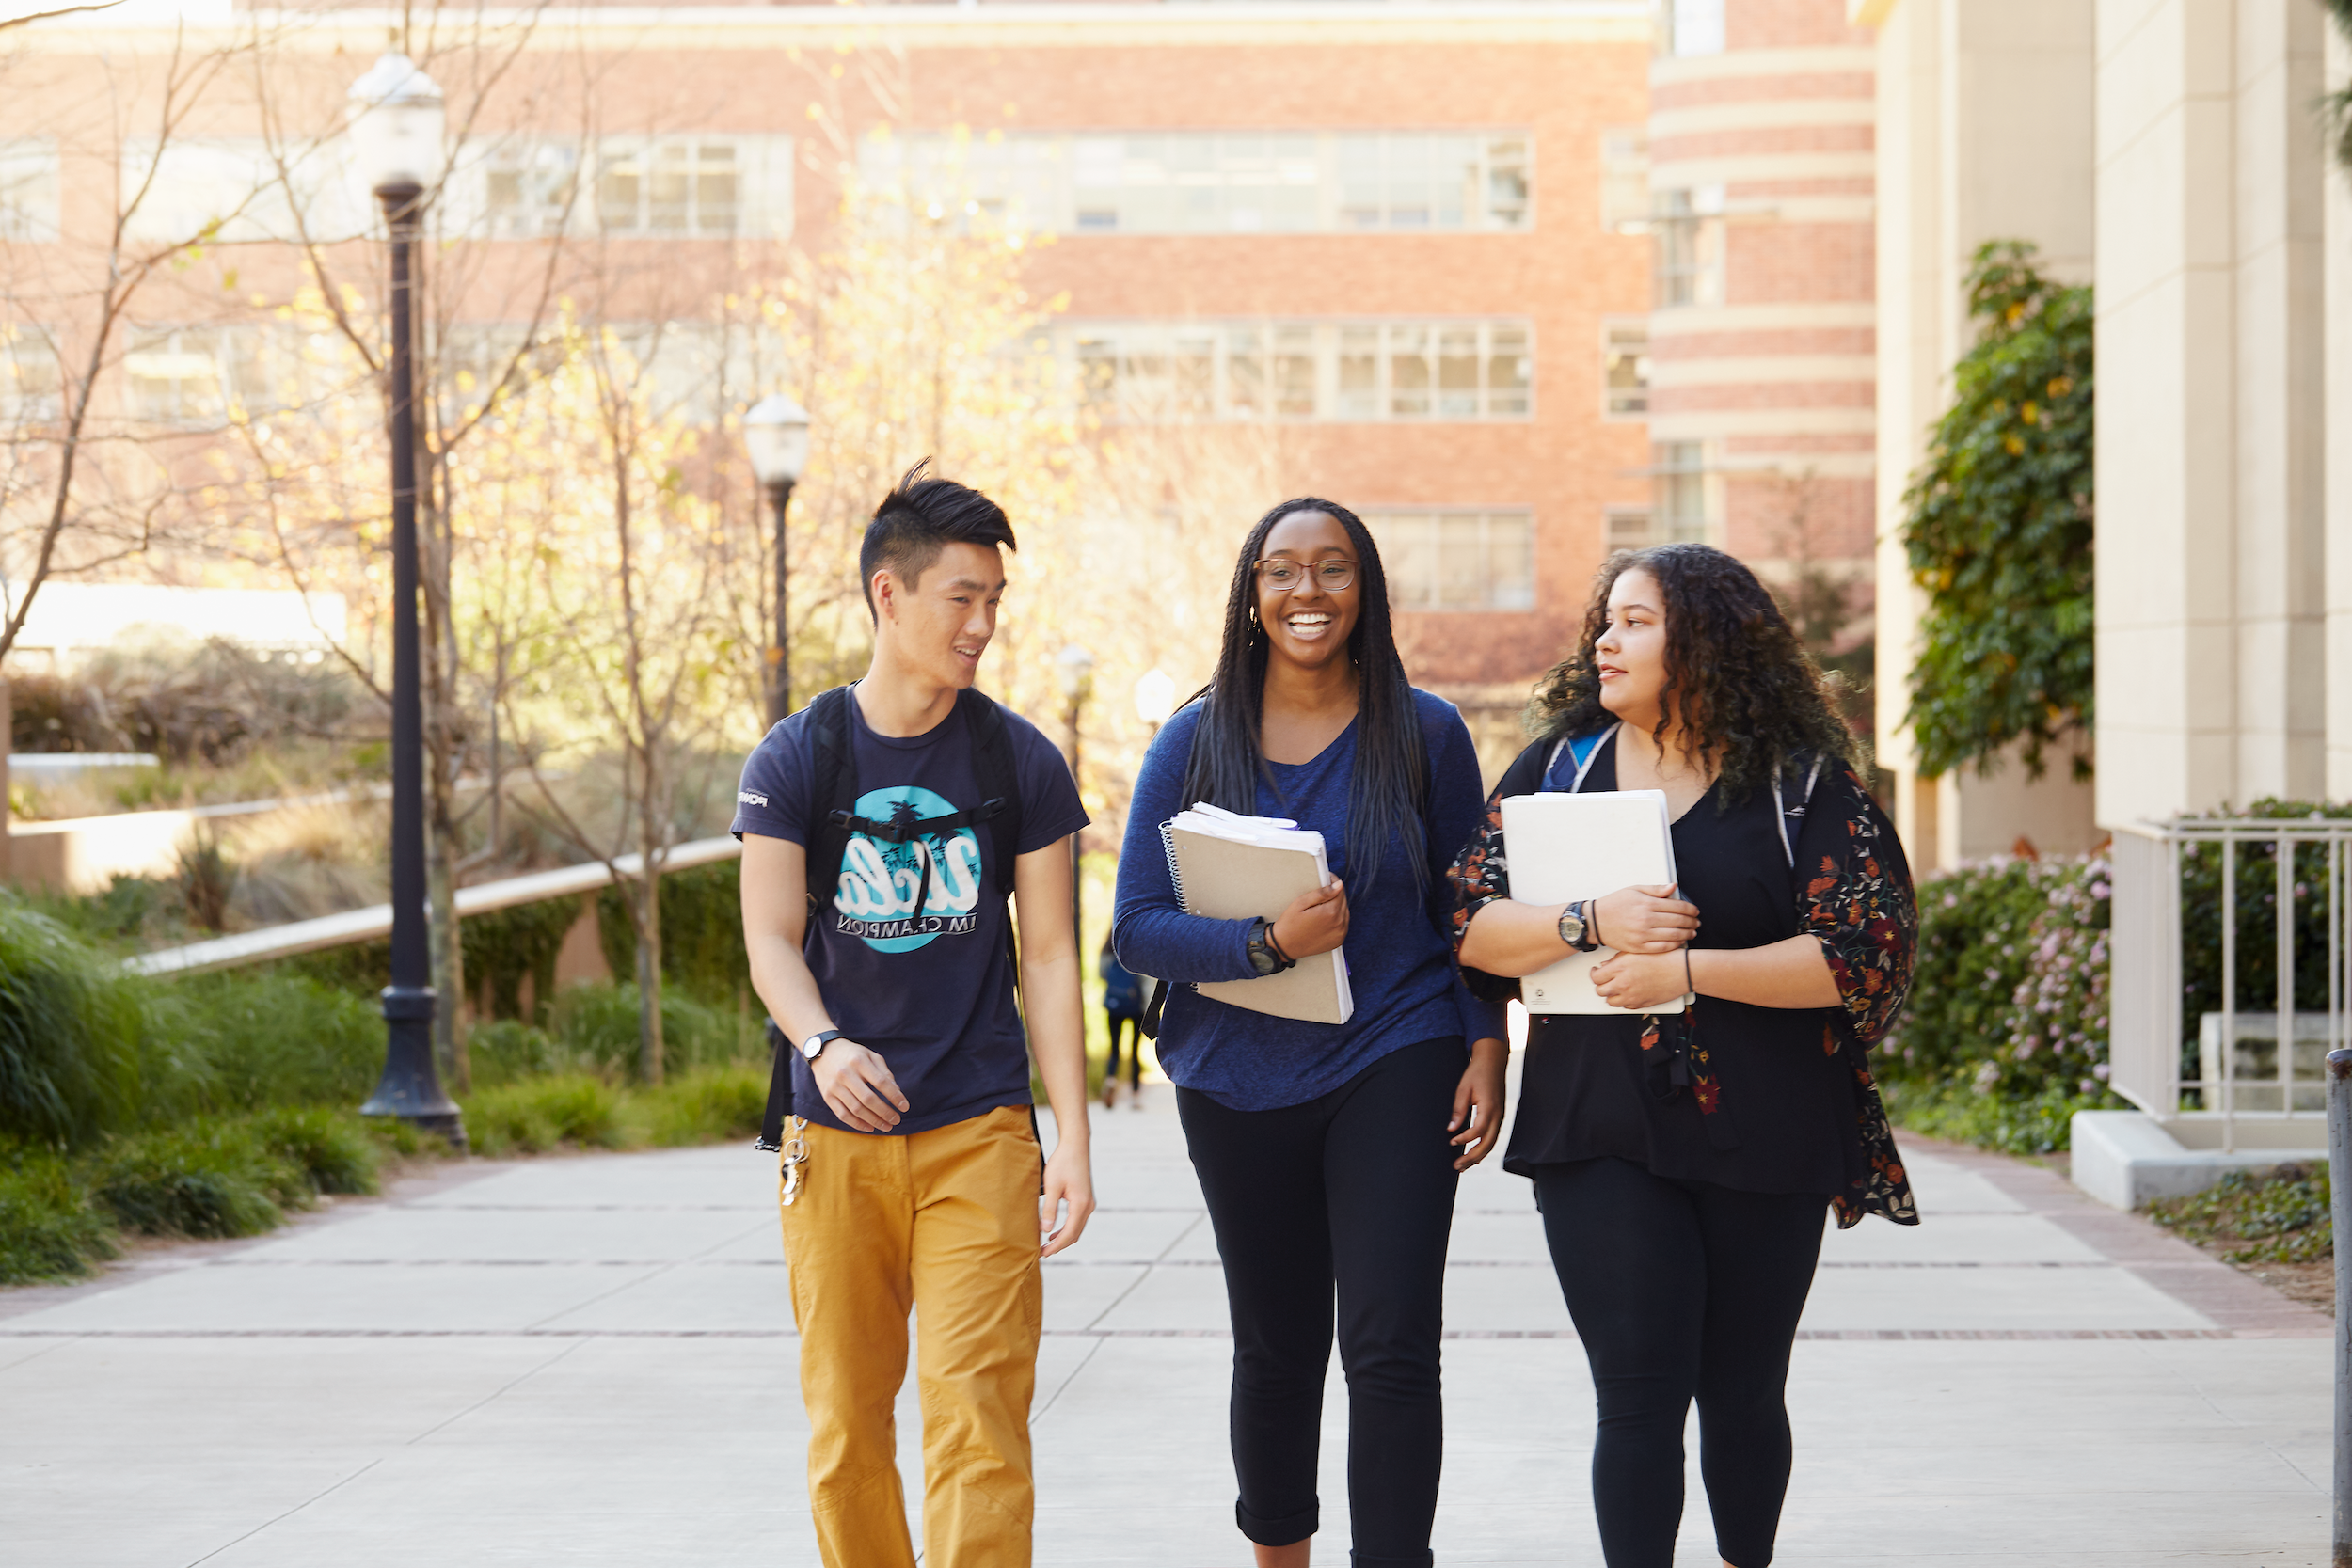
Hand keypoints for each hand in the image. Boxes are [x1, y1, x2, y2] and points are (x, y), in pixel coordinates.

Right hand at [810, 1041, 908, 1131]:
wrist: (824, 1052)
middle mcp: (845, 1074)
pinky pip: (843, 1115)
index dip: (894, 1096)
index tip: (905, 1107)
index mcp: (859, 1061)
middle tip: (896, 1120)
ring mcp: (834, 1086)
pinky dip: (857, 1124)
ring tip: (887, 1126)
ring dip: (874, 1121)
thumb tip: (897, 1092)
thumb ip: (884, 1073)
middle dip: (885, 1112)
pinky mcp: (827, 1096)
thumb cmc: (853, 1055)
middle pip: (868, 1099)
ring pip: (856, 1109)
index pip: (881, 1082)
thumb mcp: (871, 1056)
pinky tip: (870, 1127)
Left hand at [1040, 1142, 1095, 1257]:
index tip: (1042, 1253)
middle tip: (1042, 1252)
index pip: (1068, 1234)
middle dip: (1059, 1245)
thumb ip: (1049, 1209)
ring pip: (1077, 1228)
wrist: (1075, 1145)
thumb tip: (1045, 1230)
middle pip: (1075, 1234)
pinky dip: (1067, 1229)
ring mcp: (1088, 1203)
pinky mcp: (1085, 1198)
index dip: (1055, 1246)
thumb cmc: (1063, 1162)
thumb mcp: (1052, 1186)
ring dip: (1063, 1238)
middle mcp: (1088, 1206)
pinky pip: (1077, 1220)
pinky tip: (1054, 1231)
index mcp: (1080, 1205)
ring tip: (1046, 1245)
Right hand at [1271, 878, 1348, 958]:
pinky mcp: (1338, 941)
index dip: (1333, 882)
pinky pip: (1343, 924)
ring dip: (1337, 906)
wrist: (1285, 946)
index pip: (1340, 891)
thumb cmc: (1290, 922)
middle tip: (1322, 892)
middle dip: (1335, 894)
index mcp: (1331, 912)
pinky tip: (1325, 917)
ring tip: (1322, 905)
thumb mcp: (1301, 902)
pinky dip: (1337, 918)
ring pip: (1345, 912)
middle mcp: (1339, 924)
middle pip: (1343, 901)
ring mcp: (1340, 934)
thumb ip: (1322, 893)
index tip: (1326, 878)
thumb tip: (1339, 885)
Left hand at [1448, 1038, 1508, 1170]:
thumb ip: (1458, 1110)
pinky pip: (1493, 1136)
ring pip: (1492, 1143)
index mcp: (1489, 1107)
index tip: (1451, 1141)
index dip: (1464, 1139)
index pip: (1478, 1131)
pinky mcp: (1499, 1116)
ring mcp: (1501, 1116)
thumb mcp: (1463, 1089)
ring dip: (1478, 1156)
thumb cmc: (1476, 1072)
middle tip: (1456, 1166)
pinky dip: (1483, 1148)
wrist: (1493, 1060)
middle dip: (1472, 1157)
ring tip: (1463, 1166)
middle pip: (1488, 1144)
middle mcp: (1498, 1114)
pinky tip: (1473, 1154)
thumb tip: (1450, 1129)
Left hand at [1589, 949, 1692, 1011]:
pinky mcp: (1642, 1004)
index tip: (1596, 971)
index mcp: (1620, 968)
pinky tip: (1630, 992)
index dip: (1594, 974)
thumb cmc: (1663, 958)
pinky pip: (1626, 1007)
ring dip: (1612, 995)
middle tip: (1605, 980)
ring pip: (1611, 1002)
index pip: (1596, 977)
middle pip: (1601, 991)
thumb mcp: (1637, 951)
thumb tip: (1606, 965)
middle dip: (1601, 985)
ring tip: (1617, 987)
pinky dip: (1625, 1001)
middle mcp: (1624, 984)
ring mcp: (1632, 996)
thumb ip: (1617, 959)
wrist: (1682, 971)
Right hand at [1592, 884, 1699, 954]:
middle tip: (1696, 922)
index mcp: (1647, 903)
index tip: (1695, 910)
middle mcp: (1646, 919)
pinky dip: (1674, 945)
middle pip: (1678, 921)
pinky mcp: (1639, 947)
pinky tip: (1679, 942)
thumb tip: (1673, 887)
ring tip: (1692, 932)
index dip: (1690, 909)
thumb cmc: (1614, 904)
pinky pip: (1662, 947)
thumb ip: (1656, 890)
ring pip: (1673, 935)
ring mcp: (1643, 935)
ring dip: (1687, 934)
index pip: (1677, 906)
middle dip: (1691, 921)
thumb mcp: (1634, 890)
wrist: (1595, 921)